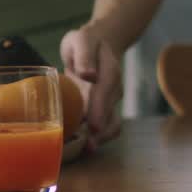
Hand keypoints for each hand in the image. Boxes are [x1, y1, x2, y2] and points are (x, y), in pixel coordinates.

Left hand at [60, 23, 123, 149]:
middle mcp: (112, 90)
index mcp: (109, 72)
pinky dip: (95, 137)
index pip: (106, 92)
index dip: (101, 110)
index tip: (95, 126)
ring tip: (85, 151)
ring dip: (101, 139)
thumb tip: (88, 75)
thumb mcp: (82, 40)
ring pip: (111, 125)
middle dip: (101, 133)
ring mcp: (108, 102)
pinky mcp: (101, 109)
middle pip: (111, 115)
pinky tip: (79, 146)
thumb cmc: (87, 42)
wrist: (99, 44)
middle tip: (89, 147)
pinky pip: (103, 127)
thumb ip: (84, 55)